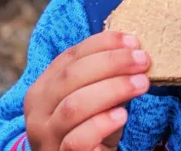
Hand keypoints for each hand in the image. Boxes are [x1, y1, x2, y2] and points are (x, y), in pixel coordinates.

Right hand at [23, 31, 151, 150]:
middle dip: (111, 62)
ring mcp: (47, 137)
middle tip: (142, 60)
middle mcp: (38, 111)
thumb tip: (133, 53)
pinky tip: (122, 115)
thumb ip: (104, 79)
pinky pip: (78, 140)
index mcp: (43, 89)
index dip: (102, 44)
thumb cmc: (90, 131)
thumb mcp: (94, 101)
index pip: (69, 57)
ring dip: (112, 89)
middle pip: (71, 76)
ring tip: (141, 84)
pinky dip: (102, 123)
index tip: (132, 41)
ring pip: (74, 106)